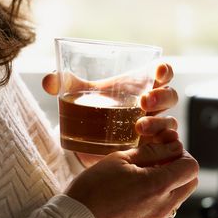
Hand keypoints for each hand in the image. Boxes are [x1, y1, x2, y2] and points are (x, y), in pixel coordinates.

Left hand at [42, 63, 177, 166]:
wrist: (86, 139)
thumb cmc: (90, 109)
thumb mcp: (77, 95)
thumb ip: (63, 84)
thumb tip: (48, 81)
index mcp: (139, 86)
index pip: (161, 73)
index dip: (164, 70)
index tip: (158, 71)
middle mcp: (151, 106)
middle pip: (169, 96)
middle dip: (161, 97)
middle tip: (143, 102)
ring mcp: (153, 127)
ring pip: (169, 122)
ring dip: (159, 123)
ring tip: (139, 127)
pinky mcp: (150, 148)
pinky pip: (167, 146)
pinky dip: (166, 146)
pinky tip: (156, 147)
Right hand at [65, 133, 198, 217]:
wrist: (78, 216)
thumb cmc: (94, 186)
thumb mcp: (120, 159)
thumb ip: (151, 151)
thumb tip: (172, 145)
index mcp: (157, 185)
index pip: (191, 167)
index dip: (181, 152)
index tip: (165, 147)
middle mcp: (163, 204)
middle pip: (191, 181)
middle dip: (180, 165)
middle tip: (159, 156)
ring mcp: (158, 215)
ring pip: (181, 193)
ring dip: (172, 178)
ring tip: (147, 169)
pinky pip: (168, 203)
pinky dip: (163, 190)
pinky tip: (141, 183)